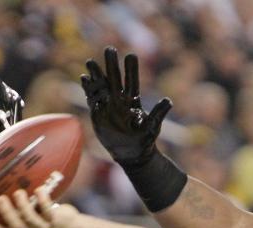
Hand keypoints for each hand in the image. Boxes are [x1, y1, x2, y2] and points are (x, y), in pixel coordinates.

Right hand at [0, 187, 80, 227]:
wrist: (71, 227)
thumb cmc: (45, 217)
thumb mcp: (29, 216)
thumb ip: (17, 208)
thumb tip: (1, 186)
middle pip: (15, 226)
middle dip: (6, 213)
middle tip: (0, 199)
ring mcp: (43, 227)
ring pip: (31, 219)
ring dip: (23, 206)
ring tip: (18, 192)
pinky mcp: (56, 221)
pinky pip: (48, 211)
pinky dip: (44, 201)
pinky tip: (39, 190)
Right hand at [81, 46, 172, 166]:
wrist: (132, 154)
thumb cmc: (145, 141)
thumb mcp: (153, 127)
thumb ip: (158, 114)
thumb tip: (168, 101)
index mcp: (133, 101)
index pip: (132, 82)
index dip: (131, 69)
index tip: (131, 55)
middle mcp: (120, 100)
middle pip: (115, 79)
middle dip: (112, 65)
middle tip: (109, 48)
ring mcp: (108, 106)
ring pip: (101, 86)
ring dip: (96, 74)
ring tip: (90, 61)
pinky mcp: (98, 114)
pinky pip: (91, 99)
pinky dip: (88, 89)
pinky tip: (84, 79)